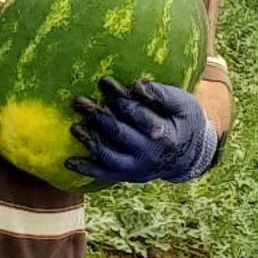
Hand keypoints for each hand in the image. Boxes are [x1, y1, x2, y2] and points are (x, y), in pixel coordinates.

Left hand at [69, 75, 217, 186]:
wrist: (190, 155)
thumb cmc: (185, 121)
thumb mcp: (184, 104)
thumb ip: (162, 94)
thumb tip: (138, 85)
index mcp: (166, 134)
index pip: (138, 114)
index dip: (119, 97)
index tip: (104, 82)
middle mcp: (150, 154)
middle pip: (119, 134)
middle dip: (98, 116)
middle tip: (79, 101)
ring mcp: (138, 168)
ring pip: (109, 156)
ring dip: (90, 141)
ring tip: (74, 127)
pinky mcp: (128, 175)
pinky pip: (105, 175)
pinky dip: (86, 169)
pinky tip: (68, 162)